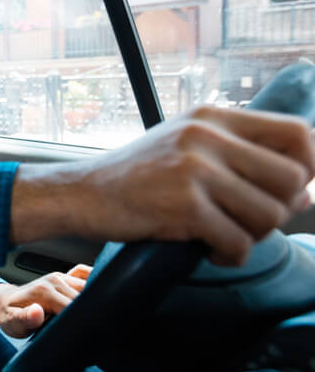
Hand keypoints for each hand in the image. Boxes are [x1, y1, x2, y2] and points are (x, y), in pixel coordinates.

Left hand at [0, 265, 90, 337]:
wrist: (5, 301)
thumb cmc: (9, 315)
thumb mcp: (12, 322)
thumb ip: (24, 319)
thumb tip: (36, 312)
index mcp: (44, 291)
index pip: (72, 307)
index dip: (80, 322)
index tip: (85, 334)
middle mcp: (54, 280)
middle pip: (85, 298)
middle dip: (91, 313)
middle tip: (93, 330)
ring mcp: (61, 277)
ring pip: (89, 286)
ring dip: (96, 300)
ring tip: (96, 317)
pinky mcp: (65, 277)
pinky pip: (84, 273)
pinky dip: (94, 279)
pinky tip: (97, 294)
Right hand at [11, 106, 314, 265]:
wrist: (79, 192)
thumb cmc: (134, 175)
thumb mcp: (185, 147)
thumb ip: (240, 158)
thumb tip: (306, 191)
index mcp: (212, 116)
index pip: (296, 133)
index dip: (308, 166)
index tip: (293, 191)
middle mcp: (206, 135)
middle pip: (292, 179)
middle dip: (279, 210)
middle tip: (249, 221)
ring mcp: (194, 169)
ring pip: (269, 215)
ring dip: (252, 236)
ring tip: (224, 236)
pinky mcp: (183, 205)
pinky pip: (238, 242)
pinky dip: (230, 255)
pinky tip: (209, 251)